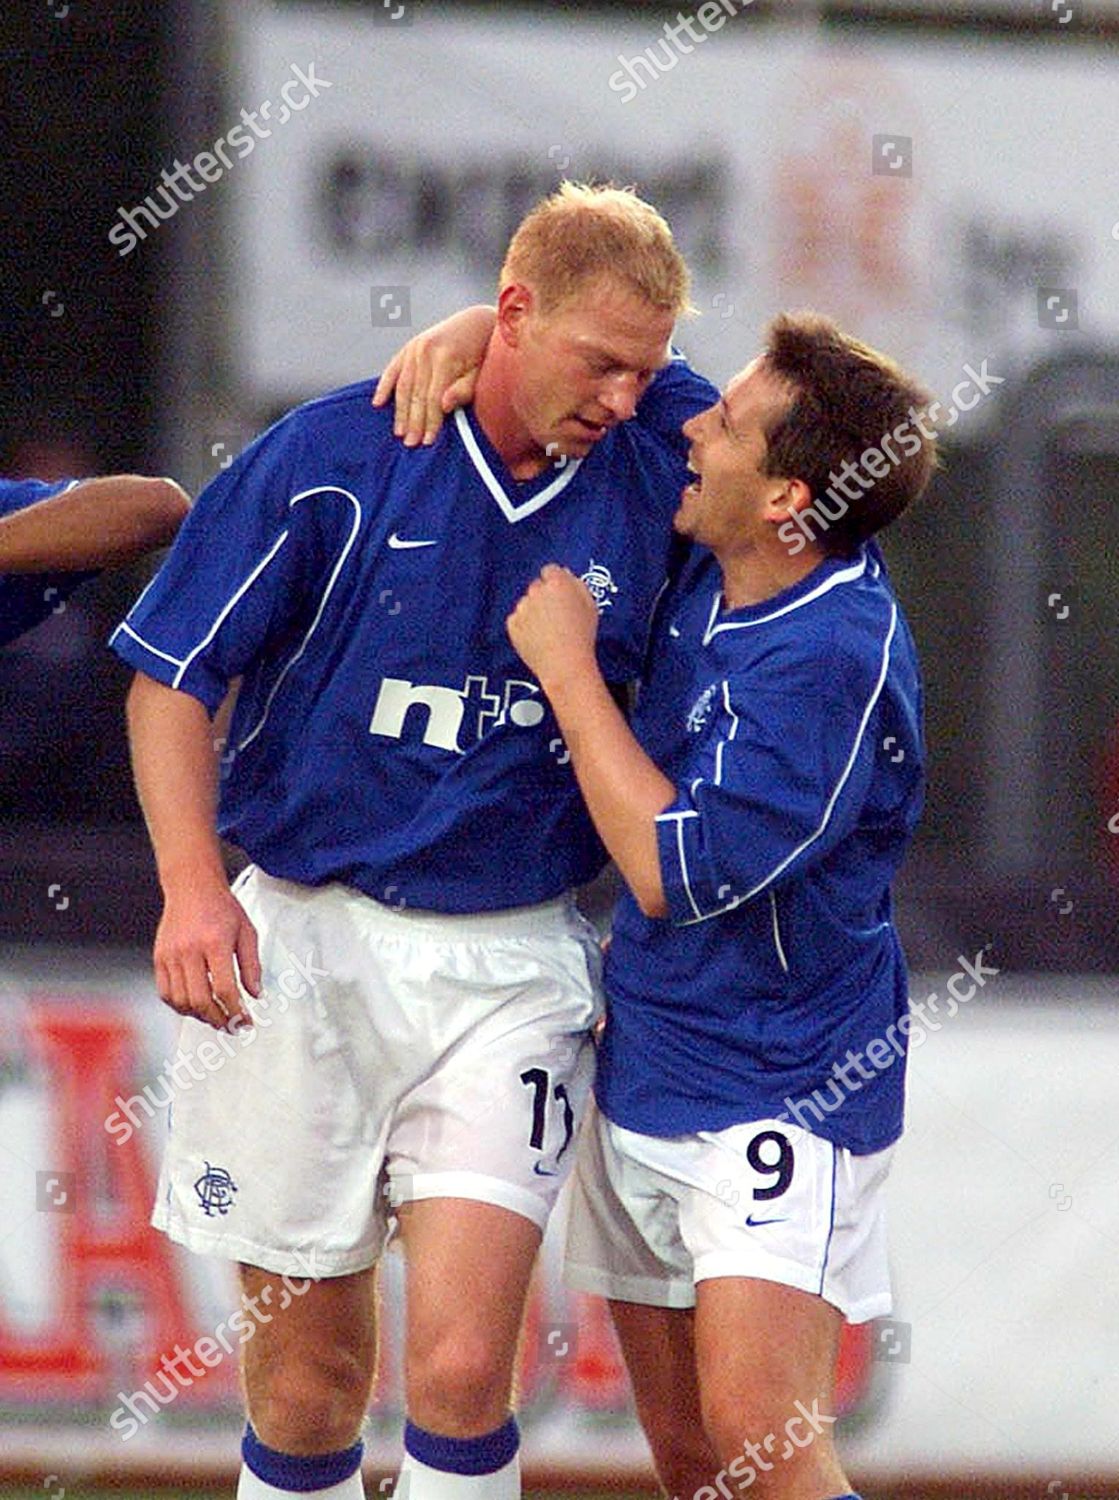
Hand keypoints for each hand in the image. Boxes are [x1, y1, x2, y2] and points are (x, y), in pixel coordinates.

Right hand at [153, 881, 261, 1031]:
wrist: (191, 887)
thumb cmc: (220, 907)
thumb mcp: (247, 932)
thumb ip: (252, 965)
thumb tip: (255, 994)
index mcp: (214, 943)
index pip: (225, 989)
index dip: (236, 1012)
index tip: (245, 1022)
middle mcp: (189, 951)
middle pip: (201, 1000)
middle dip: (218, 1020)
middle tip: (231, 1026)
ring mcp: (170, 955)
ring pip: (181, 1001)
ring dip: (199, 1016)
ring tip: (215, 1017)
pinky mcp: (159, 958)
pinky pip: (165, 993)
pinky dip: (180, 1006)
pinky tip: (194, 1006)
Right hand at [372, 304, 495, 446]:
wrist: (478, 322)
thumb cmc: (484, 354)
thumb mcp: (480, 373)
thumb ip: (463, 389)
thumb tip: (443, 406)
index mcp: (445, 357)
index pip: (433, 398)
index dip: (431, 421)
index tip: (428, 441)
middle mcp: (425, 350)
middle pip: (416, 394)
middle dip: (413, 421)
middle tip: (410, 444)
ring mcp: (415, 347)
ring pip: (403, 385)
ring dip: (400, 411)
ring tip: (399, 432)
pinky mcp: (409, 347)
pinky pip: (393, 369)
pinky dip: (384, 386)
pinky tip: (378, 403)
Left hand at [507, 565, 599, 687]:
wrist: (565, 666)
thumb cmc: (582, 636)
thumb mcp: (590, 605)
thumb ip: (577, 584)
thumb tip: (564, 574)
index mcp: (558, 584)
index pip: (550, 570)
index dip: (556, 582)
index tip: (561, 595)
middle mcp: (536, 591)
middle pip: (537, 587)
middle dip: (544, 597)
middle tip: (556, 617)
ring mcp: (522, 609)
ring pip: (526, 604)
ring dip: (533, 612)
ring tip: (548, 632)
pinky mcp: (512, 625)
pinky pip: (517, 620)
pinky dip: (524, 627)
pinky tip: (537, 639)